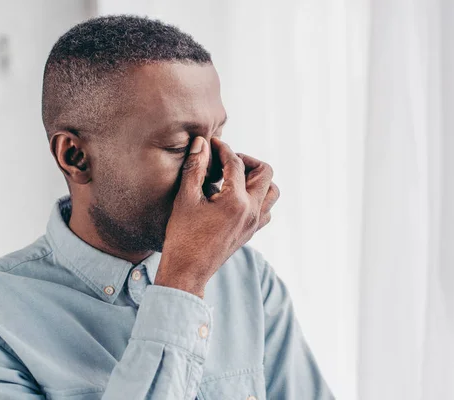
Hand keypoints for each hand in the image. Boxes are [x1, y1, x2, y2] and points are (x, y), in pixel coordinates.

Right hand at [154, 136, 278, 297]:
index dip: (223, 149)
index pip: (236, 163)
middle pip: (265, 173)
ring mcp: (255, 223)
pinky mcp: (252, 232)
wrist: (188, 271)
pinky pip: (266, 209)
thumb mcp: (185, 198)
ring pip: (271, 191)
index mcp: (236, 201)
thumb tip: (202, 143)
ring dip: (257, 179)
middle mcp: (252, 211)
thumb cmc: (182, 235)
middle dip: (247, 160)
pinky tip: (236, 197)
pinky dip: (258, 198)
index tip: (212, 143)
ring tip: (235, 177)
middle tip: (226, 161)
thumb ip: (195, 167)